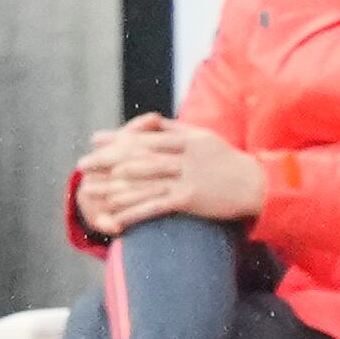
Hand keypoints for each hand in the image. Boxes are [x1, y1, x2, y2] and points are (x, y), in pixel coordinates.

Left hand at [75, 116, 266, 235]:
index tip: (94, 139)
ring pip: (143, 181)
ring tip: (90, 190)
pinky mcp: (190, 198)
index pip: (144, 137)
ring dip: (113, 187)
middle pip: (137, 157)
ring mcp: (186, 176)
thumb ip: (176, 130)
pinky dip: (133, 211)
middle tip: (82, 164)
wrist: (257, 185)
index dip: (116, 138)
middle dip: (106, 160)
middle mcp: (183, 155)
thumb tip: (150, 122)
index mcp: (185, 138)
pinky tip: (116, 217)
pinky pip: (155, 205)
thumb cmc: (228, 162)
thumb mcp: (203, 138)